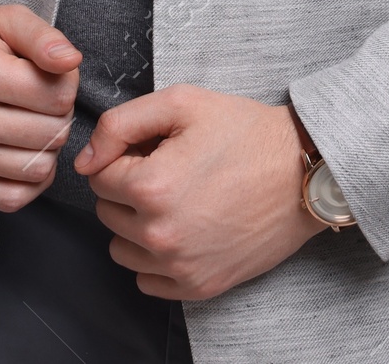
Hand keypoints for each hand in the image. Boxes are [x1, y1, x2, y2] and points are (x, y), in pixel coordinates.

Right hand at [0, 4, 80, 210]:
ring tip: (33, 125)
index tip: (53, 76)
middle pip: (50, 135)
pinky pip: (8, 199)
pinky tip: (24, 155)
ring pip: (36, 171)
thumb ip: (42, 36)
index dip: (68, 84)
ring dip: (47, 149)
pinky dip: (28, 182)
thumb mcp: (2, 18)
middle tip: (44, 101)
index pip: (58, 97)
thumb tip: (72, 61)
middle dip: (59, 116)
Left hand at [75, 84, 325, 298]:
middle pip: (108, 211)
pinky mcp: (199, 286)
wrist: (303, 173)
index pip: (98, 175)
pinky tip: (185, 228)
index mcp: (151, 186)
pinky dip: (156, 257)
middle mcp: (160, 234)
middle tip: (170, 169)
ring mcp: (180, 266)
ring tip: (177, 198)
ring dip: (137, 224)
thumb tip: (85, 160)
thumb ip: (121, 124)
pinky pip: (147, 280)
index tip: (155, 149)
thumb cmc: (244, 132)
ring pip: (121, 248)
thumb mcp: (181, 102)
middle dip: (129, 188)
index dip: (124, 155)